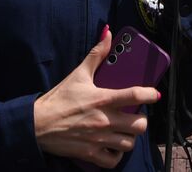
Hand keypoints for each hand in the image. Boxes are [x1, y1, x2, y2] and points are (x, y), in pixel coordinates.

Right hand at [34, 26, 159, 167]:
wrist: (36, 124)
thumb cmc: (58, 99)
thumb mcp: (78, 74)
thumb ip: (96, 54)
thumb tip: (108, 33)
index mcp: (103, 99)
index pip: (137, 95)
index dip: (151, 94)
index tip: (155, 94)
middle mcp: (104, 120)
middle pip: (139, 125)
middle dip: (141, 120)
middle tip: (135, 116)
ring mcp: (98, 139)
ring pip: (129, 144)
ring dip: (130, 138)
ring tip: (124, 131)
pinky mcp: (89, 153)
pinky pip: (113, 160)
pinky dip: (116, 156)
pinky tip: (113, 147)